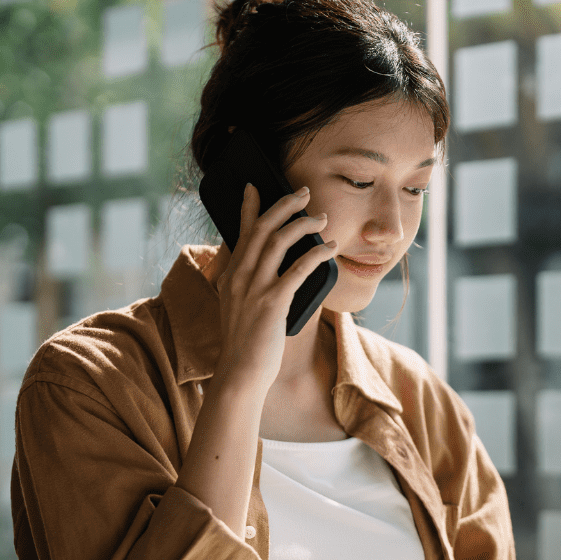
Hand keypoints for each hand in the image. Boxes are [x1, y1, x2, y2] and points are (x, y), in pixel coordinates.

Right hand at [210, 183, 336, 393]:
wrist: (240, 373)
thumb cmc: (245, 343)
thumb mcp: (238, 308)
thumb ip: (248, 286)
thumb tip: (267, 270)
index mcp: (230, 276)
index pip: (240, 233)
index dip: (248, 207)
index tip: (254, 186)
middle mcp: (239, 276)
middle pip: (261, 228)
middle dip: (284, 205)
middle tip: (304, 193)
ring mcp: (254, 288)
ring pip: (278, 241)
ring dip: (303, 225)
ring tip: (322, 218)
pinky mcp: (273, 302)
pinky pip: (297, 269)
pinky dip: (316, 254)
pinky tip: (330, 248)